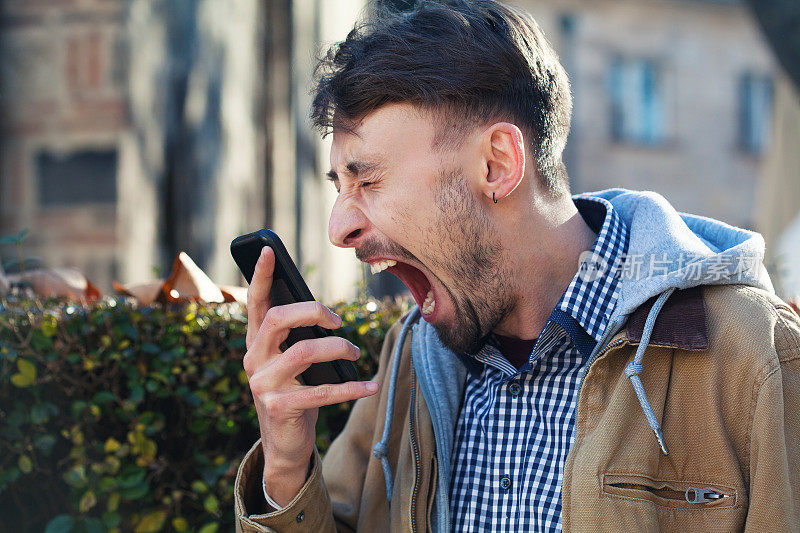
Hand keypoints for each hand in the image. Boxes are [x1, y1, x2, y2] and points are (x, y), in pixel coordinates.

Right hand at [243, 246, 378, 505]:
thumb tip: (325, 311)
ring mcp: (263, 385)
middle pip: (278, 319)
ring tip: (355, 351)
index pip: (255, 302)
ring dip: (338, 348)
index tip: (270, 250)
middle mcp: (254, 359)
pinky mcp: (280, 407)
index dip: (261, 275)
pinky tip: (370, 385)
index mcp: (256, 342)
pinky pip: (322, 391)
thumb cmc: (293, 390)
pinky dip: (351, 387)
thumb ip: (297, 336)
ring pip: (303, 351)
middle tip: (339, 320)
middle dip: (314, 311)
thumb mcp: (290, 360)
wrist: (282, 443)